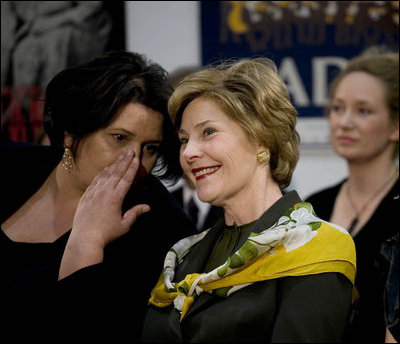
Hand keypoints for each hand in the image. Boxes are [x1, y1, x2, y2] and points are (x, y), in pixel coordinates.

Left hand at [59, 150, 149, 278]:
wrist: (85, 238)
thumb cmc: (106, 234)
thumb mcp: (124, 225)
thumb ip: (135, 213)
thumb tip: (147, 207)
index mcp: (115, 198)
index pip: (126, 179)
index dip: (132, 168)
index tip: (136, 158)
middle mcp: (104, 192)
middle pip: (116, 172)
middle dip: (124, 161)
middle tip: (130, 150)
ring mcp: (94, 192)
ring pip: (106, 173)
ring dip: (114, 163)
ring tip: (120, 155)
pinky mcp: (86, 195)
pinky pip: (96, 179)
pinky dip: (102, 171)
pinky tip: (106, 167)